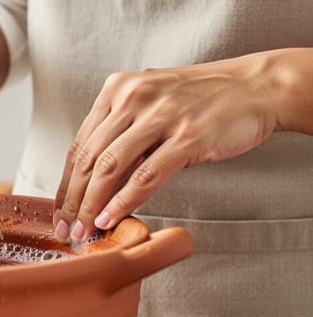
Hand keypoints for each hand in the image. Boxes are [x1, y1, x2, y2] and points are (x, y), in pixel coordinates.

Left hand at [53, 52, 291, 242]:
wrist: (257, 87)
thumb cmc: (202, 99)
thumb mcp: (151, 104)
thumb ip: (122, 132)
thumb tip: (93, 179)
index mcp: (118, 89)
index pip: (80, 143)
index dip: (65, 182)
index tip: (58, 209)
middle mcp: (133, 98)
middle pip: (90, 158)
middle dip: (72, 199)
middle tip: (64, 227)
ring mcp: (161, 116)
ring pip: (110, 168)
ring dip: (91, 205)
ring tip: (82, 229)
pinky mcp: (188, 137)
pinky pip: (145, 176)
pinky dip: (123, 202)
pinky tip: (110, 218)